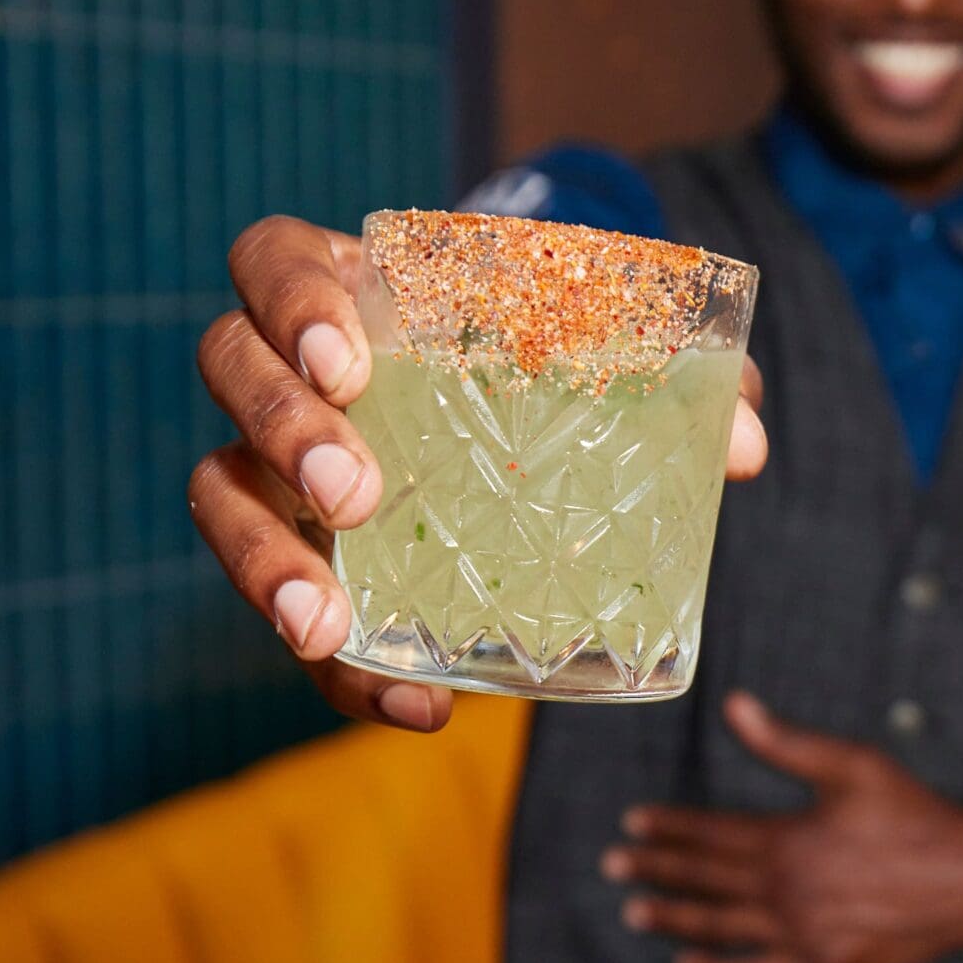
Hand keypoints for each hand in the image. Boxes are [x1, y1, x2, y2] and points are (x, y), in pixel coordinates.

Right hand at [187, 215, 769, 731]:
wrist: (530, 416)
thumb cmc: (556, 354)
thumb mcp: (616, 344)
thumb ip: (684, 375)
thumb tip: (743, 445)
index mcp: (355, 284)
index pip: (272, 259)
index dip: (290, 301)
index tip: (350, 360)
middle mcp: (292, 368)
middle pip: (227, 368)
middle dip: (278, 429)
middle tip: (357, 494)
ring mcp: (279, 465)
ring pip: (218, 494)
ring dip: (260, 562)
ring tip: (326, 625)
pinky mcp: (306, 559)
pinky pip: (295, 612)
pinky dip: (346, 672)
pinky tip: (417, 702)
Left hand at [601, 692, 962, 962]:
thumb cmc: (913, 813)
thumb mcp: (851, 765)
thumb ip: (785, 742)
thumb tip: (733, 704)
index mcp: (785, 838)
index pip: (708, 834)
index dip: (666, 827)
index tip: (631, 822)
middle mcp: (783, 890)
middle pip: (702, 880)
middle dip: (655, 869)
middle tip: (614, 865)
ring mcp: (799, 934)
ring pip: (718, 928)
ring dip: (673, 919)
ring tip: (634, 912)